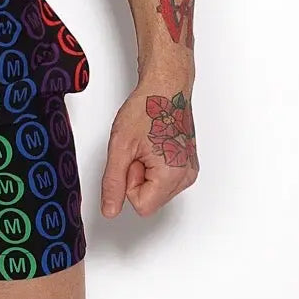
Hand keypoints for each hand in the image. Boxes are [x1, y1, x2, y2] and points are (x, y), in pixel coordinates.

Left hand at [99, 79, 198, 218]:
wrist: (165, 87)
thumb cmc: (146, 108)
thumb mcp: (120, 146)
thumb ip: (114, 183)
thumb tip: (110, 211)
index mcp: (172, 176)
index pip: (141, 205)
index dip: (129, 181)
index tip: (132, 156)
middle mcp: (186, 177)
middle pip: (149, 198)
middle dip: (138, 176)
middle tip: (139, 149)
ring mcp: (189, 171)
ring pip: (156, 189)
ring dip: (145, 170)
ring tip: (147, 145)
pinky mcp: (188, 164)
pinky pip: (164, 179)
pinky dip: (155, 165)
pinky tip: (155, 145)